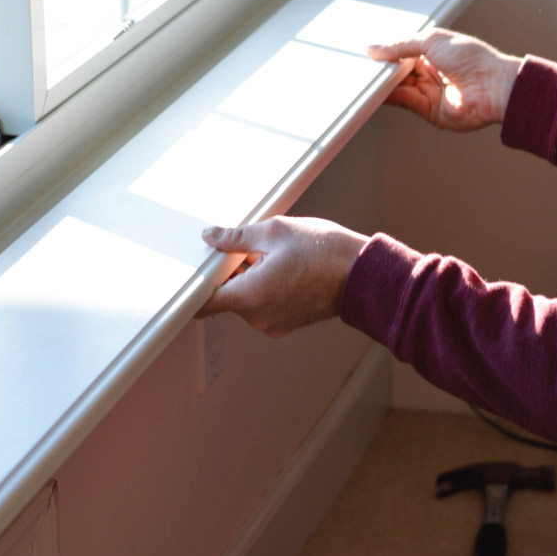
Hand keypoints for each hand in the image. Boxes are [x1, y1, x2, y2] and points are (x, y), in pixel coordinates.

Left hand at [198, 216, 369, 337]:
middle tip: (245, 249)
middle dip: (228, 272)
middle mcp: (258, 317)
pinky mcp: (284, 323)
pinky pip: (261, 305)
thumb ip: (236, 237)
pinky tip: (280, 268)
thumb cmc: (326, 252)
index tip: (193, 272)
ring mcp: (272, 323)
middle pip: (224, 296)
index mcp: (251, 296)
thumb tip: (212, 237)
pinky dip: (262, 288)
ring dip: (247, 278)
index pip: (202, 302)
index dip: (194, 286)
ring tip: (270, 256)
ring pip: (244, 300)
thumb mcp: (274, 232)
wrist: (363, 275)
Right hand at [367, 28, 521, 130]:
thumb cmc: (472, 58)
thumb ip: (401, 45)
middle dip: (382, 70)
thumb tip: (375, 48)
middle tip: (362, 66)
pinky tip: (377, 91)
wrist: (493, 86)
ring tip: (365, 78)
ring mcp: (430, 92)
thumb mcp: (432, 41)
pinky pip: (405, 103)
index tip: (368, 54)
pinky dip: (390, 97)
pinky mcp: (429, 111)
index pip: (403, 54)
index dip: (387, 54)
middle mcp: (431, 73)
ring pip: (399, 88)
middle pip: (399, 73)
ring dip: (383, 84)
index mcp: (434, 53)